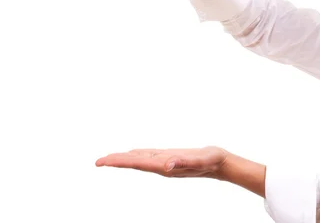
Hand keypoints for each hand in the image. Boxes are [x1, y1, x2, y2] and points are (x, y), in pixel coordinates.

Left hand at [95, 146, 228, 179]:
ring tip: (110, 159)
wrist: (222, 165)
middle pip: (134, 163)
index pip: (136, 163)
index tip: (102, 162)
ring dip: (125, 159)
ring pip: (140, 160)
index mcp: (164, 166)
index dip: (118, 162)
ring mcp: (166, 162)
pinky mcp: (171, 158)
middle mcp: (162, 166)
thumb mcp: (198, 160)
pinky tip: (134, 154)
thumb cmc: (211, 161)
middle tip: (97, 162)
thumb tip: (166, 165)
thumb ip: (183, 162)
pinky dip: (138, 155)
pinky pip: (150, 156)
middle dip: (116, 162)